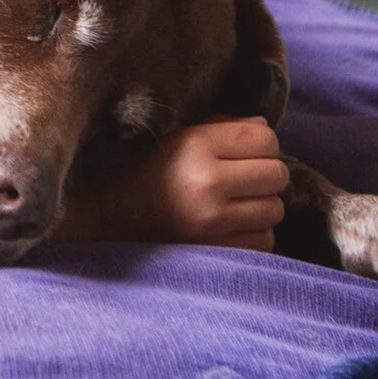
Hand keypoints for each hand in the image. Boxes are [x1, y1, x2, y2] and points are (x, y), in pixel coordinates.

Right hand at [105, 117, 287, 251]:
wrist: (101, 218)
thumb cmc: (141, 170)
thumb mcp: (174, 135)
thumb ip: (218, 126)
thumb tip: (263, 127)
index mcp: (194, 145)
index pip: (265, 138)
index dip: (260, 143)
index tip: (243, 152)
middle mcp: (206, 182)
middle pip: (277, 173)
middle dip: (265, 174)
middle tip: (242, 179)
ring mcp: (211, 222)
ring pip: (274, 209)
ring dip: (261, 206)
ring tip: (235, 204)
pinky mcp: (213, 252)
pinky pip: (264, 241)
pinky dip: (253, 234)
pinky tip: (229, 227)